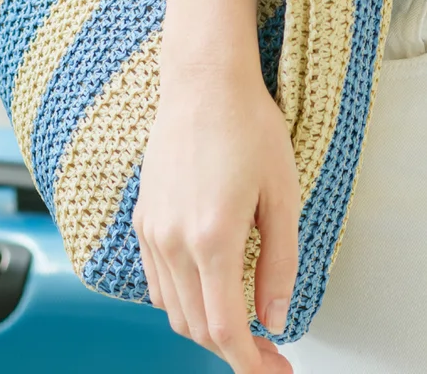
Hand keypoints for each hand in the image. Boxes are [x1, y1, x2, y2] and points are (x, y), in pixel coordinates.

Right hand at [137, 62, 300, 369]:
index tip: (275, 373)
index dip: (251, 364)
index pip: (226, 329)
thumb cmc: (249, 127)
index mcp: (212, 239)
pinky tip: (211, 292)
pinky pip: (158, 282)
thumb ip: (279, 264)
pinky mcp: (144, 219)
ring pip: (174, 310)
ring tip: (245, 326)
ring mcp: (153, 231)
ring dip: (208, 329)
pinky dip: (183, 302)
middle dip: (235, 352)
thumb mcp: (283, 195)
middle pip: (197, 328)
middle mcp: (174, 242)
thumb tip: (276, 318)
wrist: (203, 82)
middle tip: (271, 354)